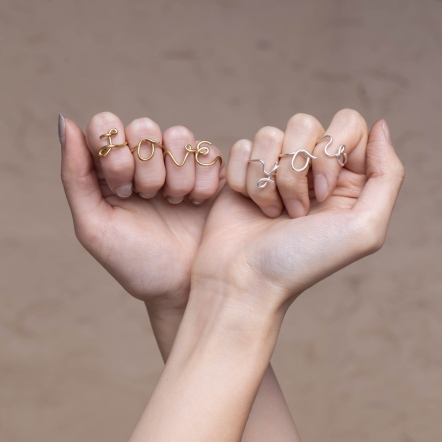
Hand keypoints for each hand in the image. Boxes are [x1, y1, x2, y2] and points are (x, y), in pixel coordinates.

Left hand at [60, 112, 223, 311]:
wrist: (180, 286)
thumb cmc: (135, 261)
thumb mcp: (94, 226)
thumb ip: (75, 176)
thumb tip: (64, 121)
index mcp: (111, 169)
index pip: (105, 124)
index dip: (114, 151)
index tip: (122, 189)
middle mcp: (144, 161)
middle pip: (143, 127)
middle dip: (146, 168)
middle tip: (148, 198)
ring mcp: (178, 165)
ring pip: (178, 135)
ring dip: (176, 174)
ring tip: (175, 202)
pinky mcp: (208, 172)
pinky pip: (206, 152)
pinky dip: (200, 179)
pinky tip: (196, 202)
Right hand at [192, 110, 404, 311]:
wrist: (245, 279)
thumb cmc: (301, 261)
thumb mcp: (363, 229)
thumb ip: (387, 175)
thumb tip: (381, 126)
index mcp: (346, 178)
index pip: (348, 125)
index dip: (331, 152)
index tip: (322, 192)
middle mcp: (312, 169)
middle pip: (304, 125)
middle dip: (295, 170)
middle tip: (296, 211)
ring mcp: (276, 169)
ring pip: (269, 135)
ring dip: (266, 179)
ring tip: (271, 213)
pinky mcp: (245, 172)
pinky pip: (243, 147)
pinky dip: (242, 179)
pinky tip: (249, 204)